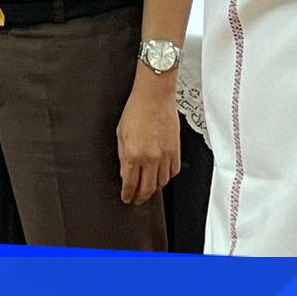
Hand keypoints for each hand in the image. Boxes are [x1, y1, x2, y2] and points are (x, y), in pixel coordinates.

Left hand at [117, 79, 180, 204]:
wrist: (155, 96)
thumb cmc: (136, 109)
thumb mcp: (121, 133)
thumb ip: (123, 157)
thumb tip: (125, 174)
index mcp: (134, 154)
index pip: (130, 184)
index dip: (128, 195)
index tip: (126, 198)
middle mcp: (151, 158)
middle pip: (148, 188)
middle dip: (141, 197)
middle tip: (137, 199)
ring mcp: (165, 155)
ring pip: (162, 182)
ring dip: (154, 188)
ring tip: (148, 188)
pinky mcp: (176, 150)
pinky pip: (173, 171)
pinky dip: (167, 176)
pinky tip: (162, 175)